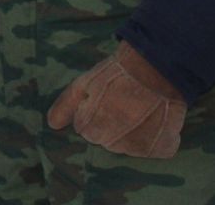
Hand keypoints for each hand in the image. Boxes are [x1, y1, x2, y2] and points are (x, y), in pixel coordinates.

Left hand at [45, 41, 185, 157]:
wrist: (154, 67)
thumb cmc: (115, 73)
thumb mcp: (83, 83)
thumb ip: (65, 106)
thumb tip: (52, 125)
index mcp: (91, 129)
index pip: (87, 129)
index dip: (96, 111)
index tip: (106, 97)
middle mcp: (112, 144)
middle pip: (109, 139)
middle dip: (114, 123)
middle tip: (125, 101)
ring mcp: (137, 148)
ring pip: (131, 144)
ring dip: (135, 131)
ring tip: (142, 107)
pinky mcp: (161, 148)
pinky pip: (156, 148)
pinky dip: (157, 137)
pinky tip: (157, 118)